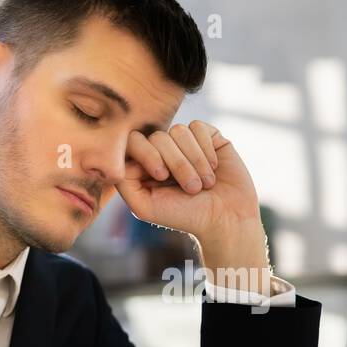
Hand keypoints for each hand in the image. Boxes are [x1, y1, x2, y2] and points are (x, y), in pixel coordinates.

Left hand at [119, 121, 262, 245]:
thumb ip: (124, 181)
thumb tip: (120, 155)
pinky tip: (214, 168)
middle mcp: (164, 150)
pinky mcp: (208, 137)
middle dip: (176, 164)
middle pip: (158, 136)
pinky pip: (198, 127)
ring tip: (205, 184)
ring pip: (179, 131)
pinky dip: (205, 150)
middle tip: (192, 189)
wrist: (226, 218)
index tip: (161, 176)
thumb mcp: (144, 206)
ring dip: (194, 161)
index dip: (147, 154)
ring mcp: (186, 142)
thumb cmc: (185, 216)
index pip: (133, 141)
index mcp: (145, 165)